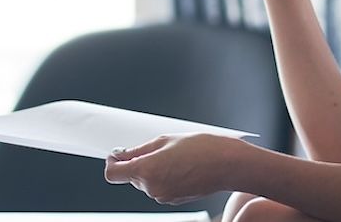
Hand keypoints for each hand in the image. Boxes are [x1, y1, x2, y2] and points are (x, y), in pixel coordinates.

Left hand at [102, 133, 239, 204]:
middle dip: (137, 162)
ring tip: (172, 156)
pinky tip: (178, 166)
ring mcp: (162, 196)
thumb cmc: (203, 149)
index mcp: (147, 171)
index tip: (117, 154)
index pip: (112, 174)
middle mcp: (152, 188)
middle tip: (154, 148)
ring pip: (145, 181)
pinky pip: (158, 186)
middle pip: (130, 176)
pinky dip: (162, 176)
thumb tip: (123, 154)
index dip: (112, 162)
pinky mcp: (173, 199)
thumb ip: (139, 149)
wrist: (228, 165)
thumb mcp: (166, 140)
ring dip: (151, 169)